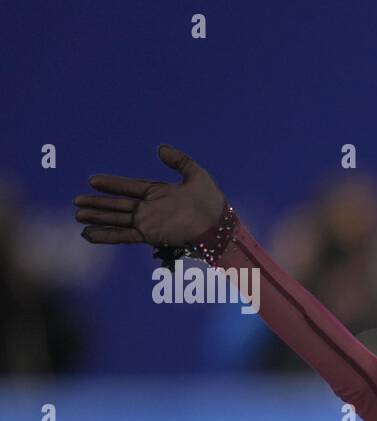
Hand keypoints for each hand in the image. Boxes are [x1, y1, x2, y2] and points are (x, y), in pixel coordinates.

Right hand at [73, 145, 226, 248]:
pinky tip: (90, 235)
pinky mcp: (150, 236)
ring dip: (98, 218)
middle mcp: (150, 208)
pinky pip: (124, 235)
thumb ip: (178, 161)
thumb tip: (160, 148)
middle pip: (118, 205)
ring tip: (78, 217)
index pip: (129, 187)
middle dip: (97, 204)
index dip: (111, 184)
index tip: (92, 180)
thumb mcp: (195, 175)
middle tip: (76, 202)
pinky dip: (106, 236)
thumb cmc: (211, 202)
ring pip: (117, 220)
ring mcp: (149, 223)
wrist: (219, 225)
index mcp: (159, 193)